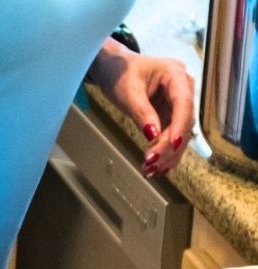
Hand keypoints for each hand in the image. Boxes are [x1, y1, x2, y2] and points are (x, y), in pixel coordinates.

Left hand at [89, 39, 195, 177]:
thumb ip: (142, 112)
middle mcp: (183, 88)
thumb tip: (153, 135)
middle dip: (169, 145)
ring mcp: (177, 103)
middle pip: (183, 121)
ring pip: (179, 132)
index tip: (173, 145)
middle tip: (151, 163)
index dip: (180, 126)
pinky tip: (156, 167)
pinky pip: (170, 135)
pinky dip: (163, 151)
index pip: (184, 103)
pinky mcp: (169, 114)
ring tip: (150, 170)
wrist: (114, 68)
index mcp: (175, 74)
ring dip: (167, 153)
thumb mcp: (128, 92)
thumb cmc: (120, 73)